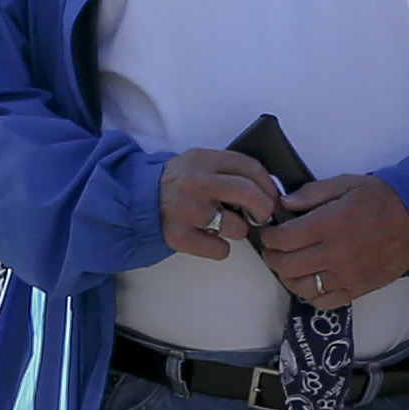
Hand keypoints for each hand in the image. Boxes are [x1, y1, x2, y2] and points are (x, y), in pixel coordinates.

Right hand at [159, 149, 283, 259]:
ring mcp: (187, 209)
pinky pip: (220, 249)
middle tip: (263, 216)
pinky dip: (220, 249)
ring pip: (236, 227)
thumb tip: (269, 190)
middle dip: (264, 208)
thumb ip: (227, 171)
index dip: (269, 185)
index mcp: (203, 159)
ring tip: (225, 225)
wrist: (136, 201)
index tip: (273, 197)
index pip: (250, 167)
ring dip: (239, 230)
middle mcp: (195, 182)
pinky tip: (209, 239)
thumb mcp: (198, 165)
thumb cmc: (177, 185)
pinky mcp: (179, 235)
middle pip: (248, 193)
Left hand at [254, 173, 408, 302]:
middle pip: (287, 265)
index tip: (269, 231)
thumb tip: (284, 204)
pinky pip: (323, 302)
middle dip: (273, 257)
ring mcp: (347, 275)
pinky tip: (310, 281)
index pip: (284, 238)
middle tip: (274, 249)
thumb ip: (312, 193)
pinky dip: (310, 295)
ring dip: (288, 277)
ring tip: (290, 266)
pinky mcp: (358, 289)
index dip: (269, 236)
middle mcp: (336, 253)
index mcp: (330, 224)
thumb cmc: (382, 200)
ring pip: (301, 287)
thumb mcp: (347, 183)